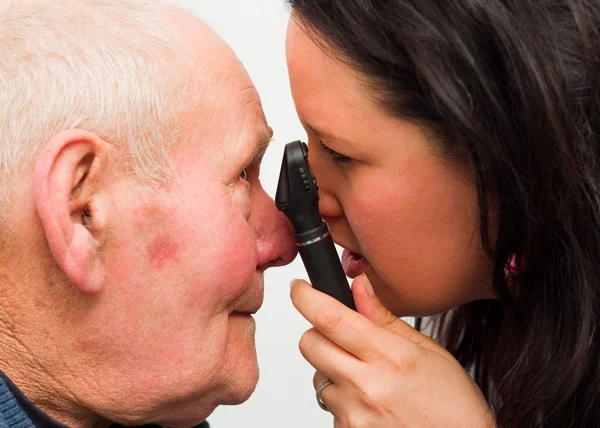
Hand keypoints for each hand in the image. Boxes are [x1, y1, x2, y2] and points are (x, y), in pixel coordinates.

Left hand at [290, 274, 495, 427]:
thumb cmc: (451, 404)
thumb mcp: (427, 350)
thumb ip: (384, 318)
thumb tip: (359, 286)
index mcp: (390, 357)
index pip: (331, 318)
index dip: (306, 298)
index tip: (299, 289)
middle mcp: (367, 386)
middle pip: (310, 344)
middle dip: (318, 333)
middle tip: (341, 337)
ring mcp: (354, 414)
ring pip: (317, 375)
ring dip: (333, 370)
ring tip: (370, 380)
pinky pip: (329, 405)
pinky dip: (344, 399)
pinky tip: (372, 403)